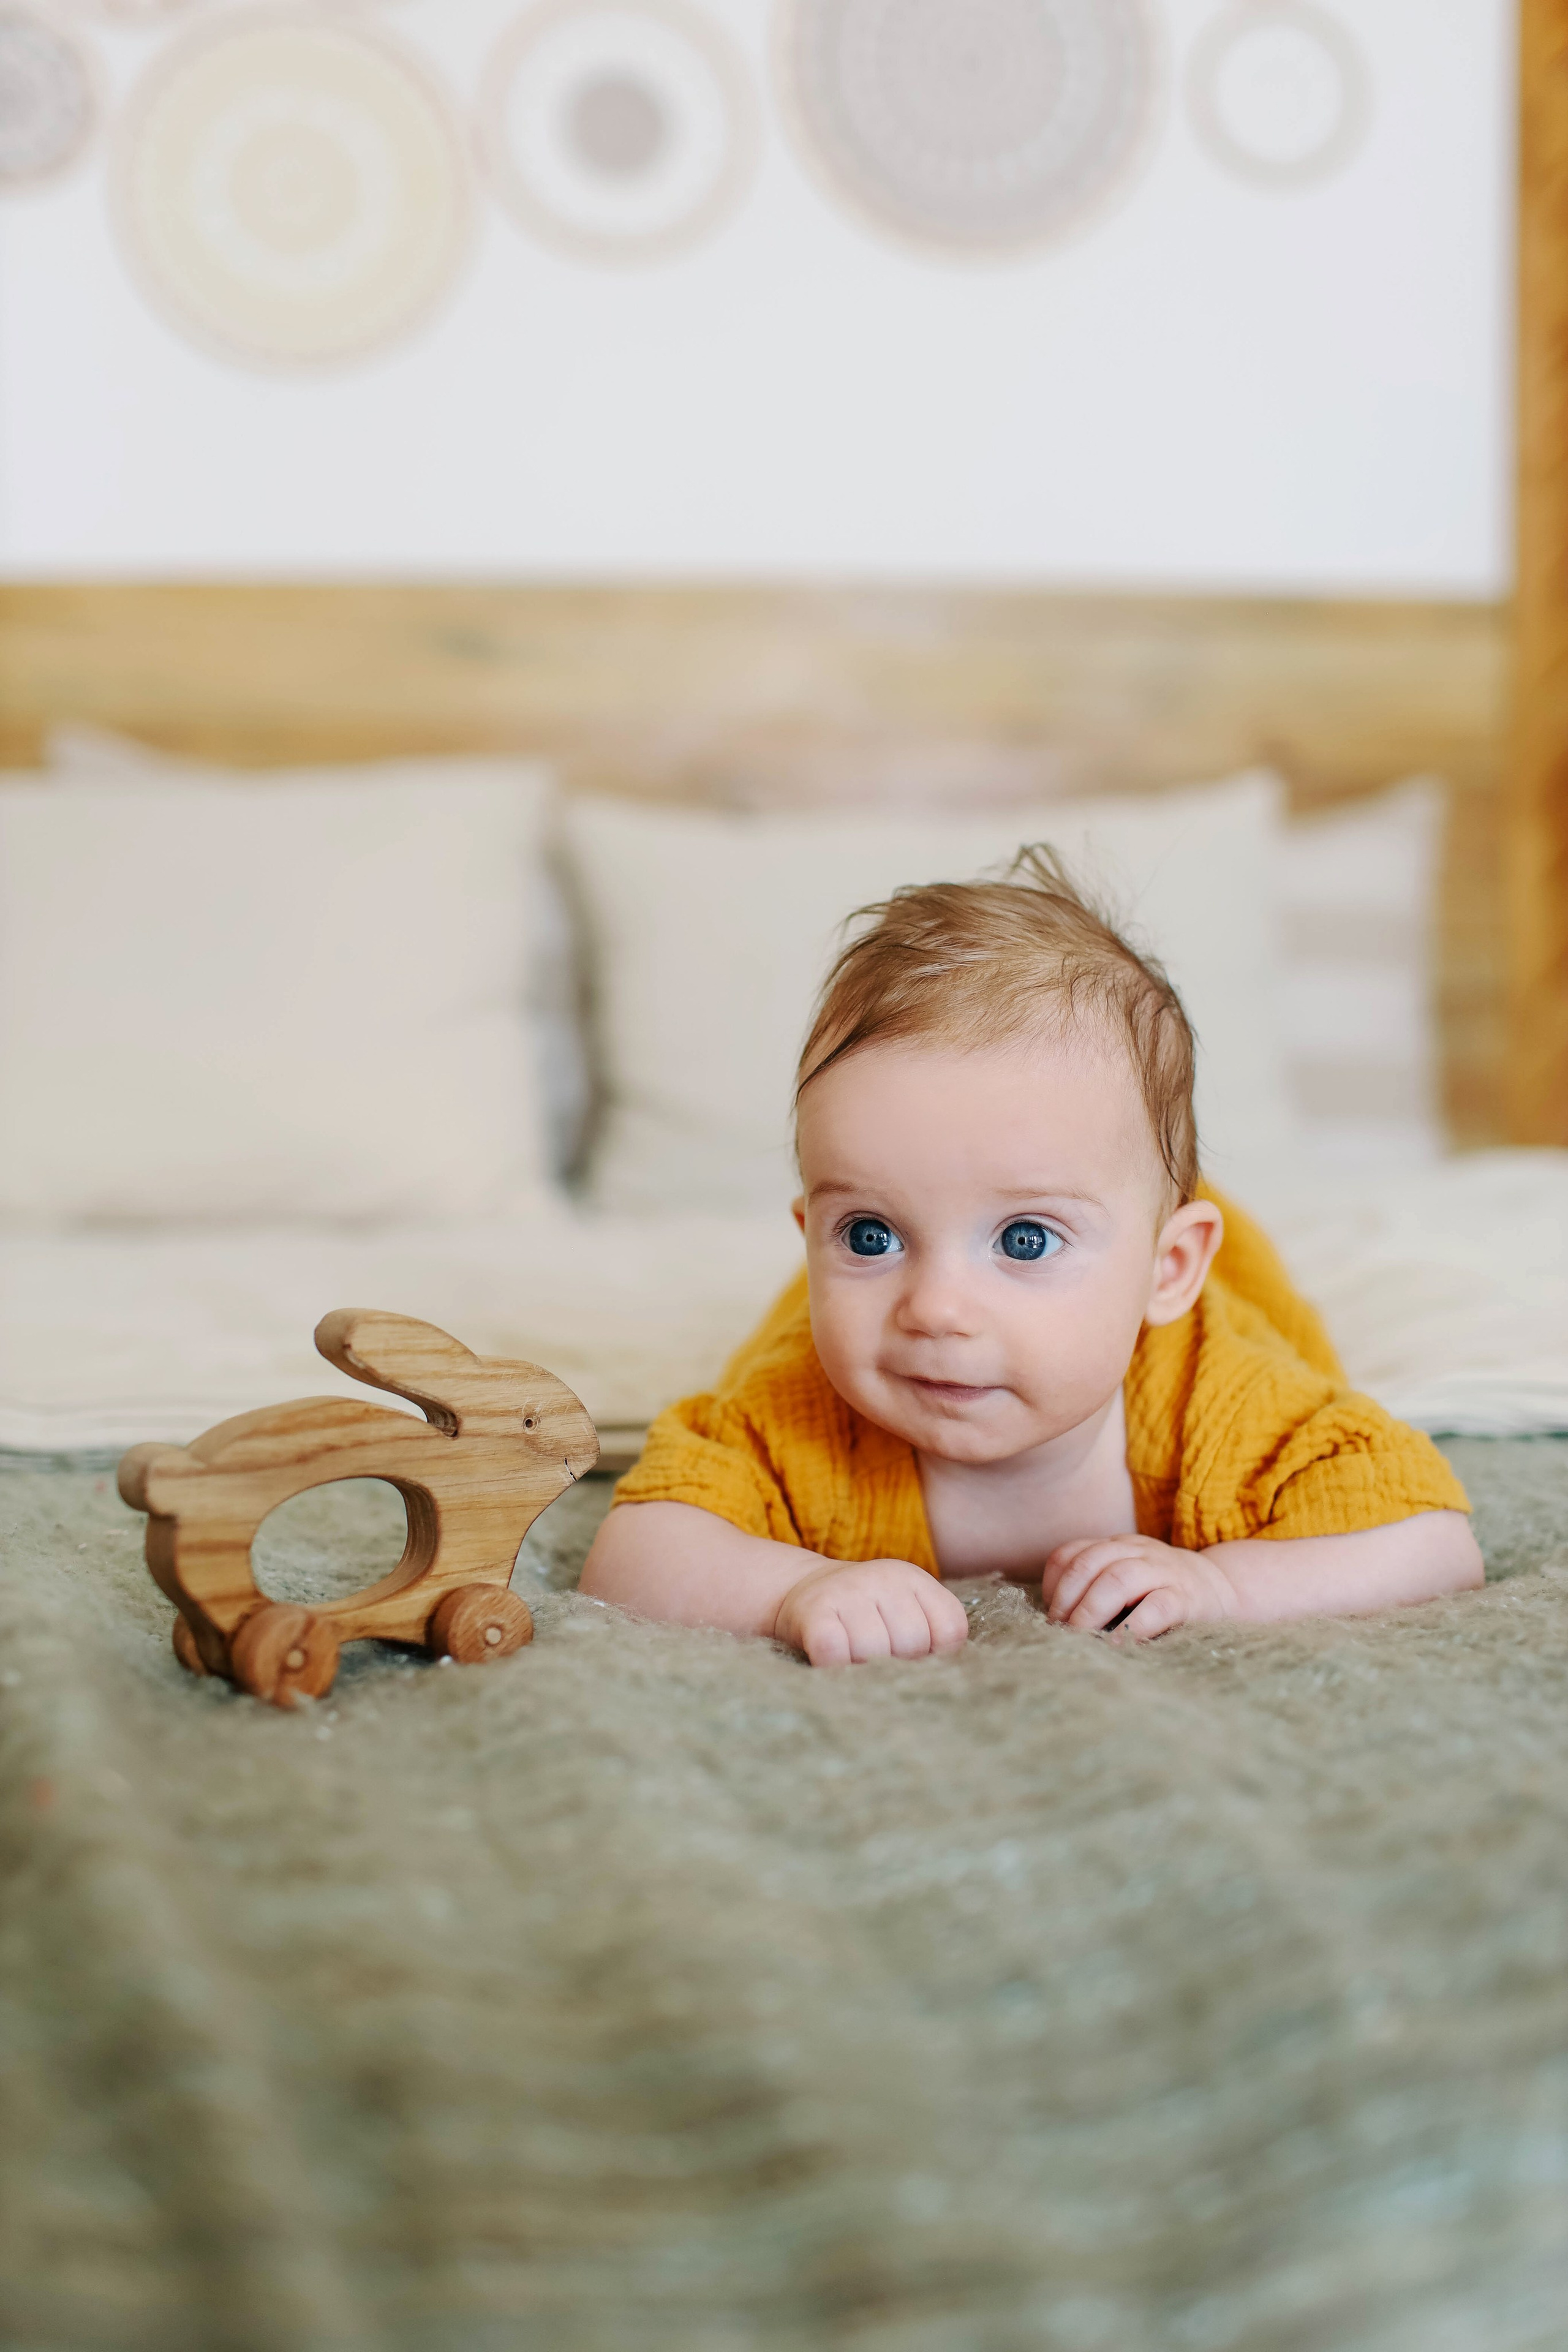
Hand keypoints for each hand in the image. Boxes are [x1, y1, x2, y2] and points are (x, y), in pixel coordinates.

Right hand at [772, 1558, 969, 1667]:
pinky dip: (834, 1666)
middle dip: (898, 1664)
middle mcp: (884, 1578)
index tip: (914, 1657)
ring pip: (873, 1650)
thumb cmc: (864, 1614)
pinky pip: (833, 1650)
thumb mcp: (903, 1609)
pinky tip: (831, 1664)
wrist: (802, 1588)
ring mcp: (847, 1590)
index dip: (936, 1654)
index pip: (950, 1628)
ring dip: (864, 1669)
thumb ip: (929, 1635)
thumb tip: (938, 1683)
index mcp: (913, 1579)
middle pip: (912, 1643)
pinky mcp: (814, 1609)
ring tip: (855, 1661)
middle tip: (879, 1662)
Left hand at [1042, 1533, 1236, 1642]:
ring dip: (1091, 1608)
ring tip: (1080, 1636)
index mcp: (1117, 1546)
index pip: (1073, 1552)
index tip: (1050, 1613)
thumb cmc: (1160, 1592)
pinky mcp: (1187, 1599)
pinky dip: (1132, 1627)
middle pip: (1090, 1563)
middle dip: (1067, 1598)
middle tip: (1059, 1630)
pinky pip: (1157, 1607)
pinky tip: (1116, 1645)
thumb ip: (1096, 1585)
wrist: (1223, 1589)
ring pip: (1119, 1578)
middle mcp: (1137, 1552)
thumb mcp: (1126, 1578)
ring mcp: (1164, 1572)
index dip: (1054, 1583)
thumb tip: (1054, 1620)